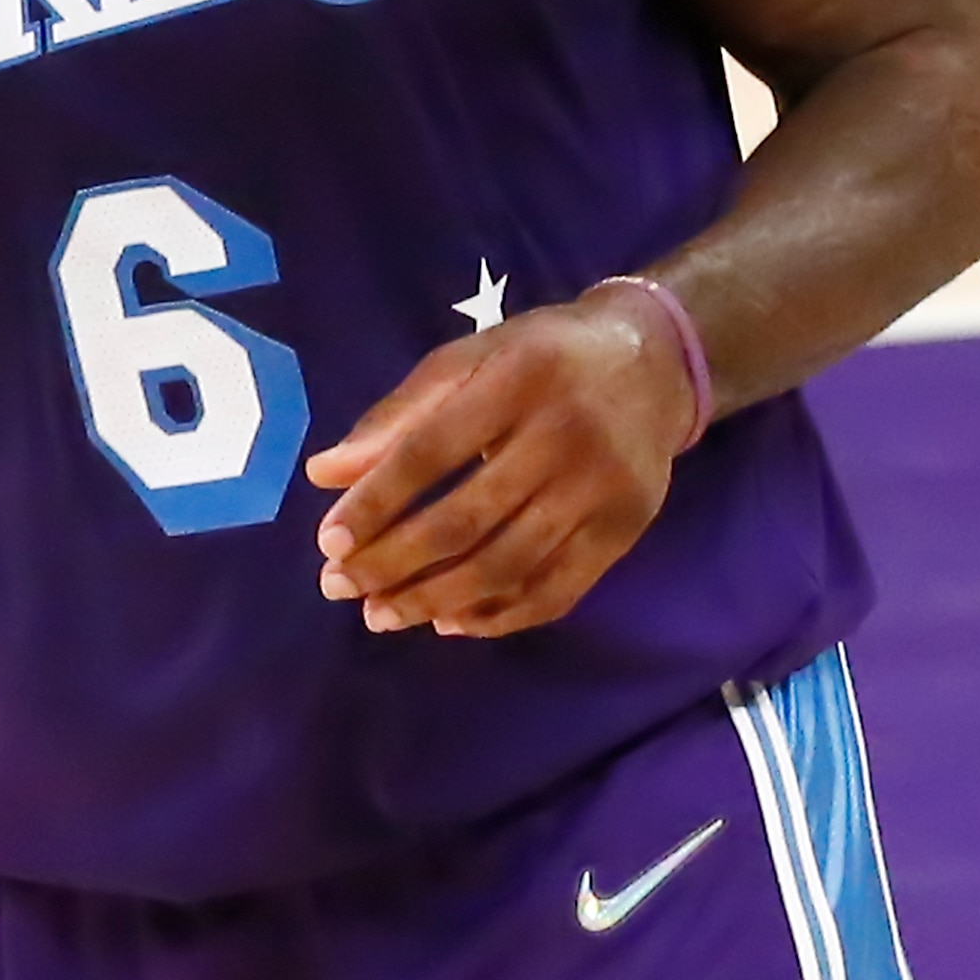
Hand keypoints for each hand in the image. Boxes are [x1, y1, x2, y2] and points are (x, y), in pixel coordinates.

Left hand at [303, 286, 695, 639]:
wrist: (654, 364)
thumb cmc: (541, 358)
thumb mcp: (470, 359)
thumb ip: (398, 415)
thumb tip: (325, 474)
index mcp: (516, 379)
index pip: (431, 452)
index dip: (376, 501)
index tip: (329, 540)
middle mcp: (564, 435)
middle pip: (465, 519)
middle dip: (393, 562)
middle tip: (340, 587)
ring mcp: (600, 490)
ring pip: (507, 566)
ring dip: (435, 600)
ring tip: (382, 614)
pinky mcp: (625, 531)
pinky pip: (556, 592)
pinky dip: (499, 616)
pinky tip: (450, 621)